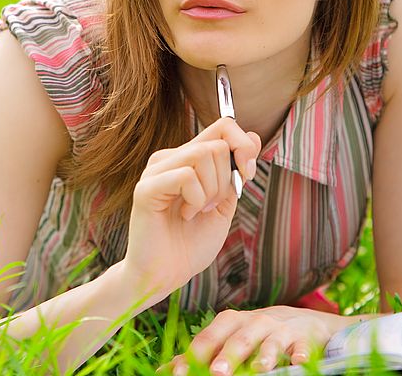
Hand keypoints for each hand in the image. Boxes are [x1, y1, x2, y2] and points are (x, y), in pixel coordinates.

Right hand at [124, 117, 261, 294]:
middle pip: (217, 144)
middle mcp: (170, 158)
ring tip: (197, 211)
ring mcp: (156, 171)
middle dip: (226, 180)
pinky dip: (196, 200)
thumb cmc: (192, 243)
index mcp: (188, 158)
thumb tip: (254, 137)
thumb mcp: (225, 203)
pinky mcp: (146, 188)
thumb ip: (236, 172)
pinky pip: (186, 176)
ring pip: (203, 155)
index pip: (223, 126)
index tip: (247, 175)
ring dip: (211, 191)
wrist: (166, 275)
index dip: (243, 146)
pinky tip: (184, 215)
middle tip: (211, 206)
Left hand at [159, 306, 348, 375]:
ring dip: (264, 355)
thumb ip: (199, 353)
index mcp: (230, 322)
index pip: (209, 338)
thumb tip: (164, 370)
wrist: (299, 321)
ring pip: (271, 341)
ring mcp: (280, 330)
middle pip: (239, 338)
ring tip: (259, 369)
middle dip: (228, 355)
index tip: (181, 374)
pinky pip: (302, 346)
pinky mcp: (303, 338)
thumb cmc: (253, 333)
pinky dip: (301, 353)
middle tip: (217, 372)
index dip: (195, 355)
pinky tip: (298, 362)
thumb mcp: (226, 338)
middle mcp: (254, 322)